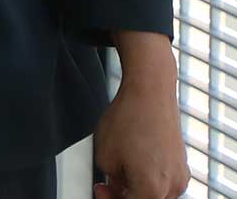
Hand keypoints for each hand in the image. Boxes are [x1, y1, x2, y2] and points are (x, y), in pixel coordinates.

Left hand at [94, 35, 188, 198]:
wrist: (150, 93)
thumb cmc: (128, 120)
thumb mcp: (104, 158)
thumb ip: (111, 182)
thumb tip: (118, 188)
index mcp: (152, 190)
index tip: (100, 190)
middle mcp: (173, 186)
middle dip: (123, 195)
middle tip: (105, 183)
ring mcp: (181, 176)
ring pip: (155, 194)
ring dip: (136, 188)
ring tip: (119, 168)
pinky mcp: (182, 164)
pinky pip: (163, 181)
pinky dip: (148, 178)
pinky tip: (134, 162)